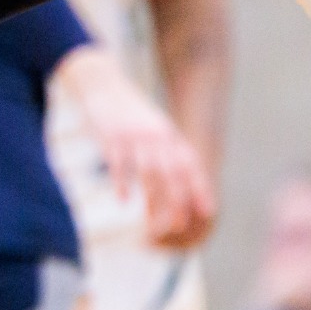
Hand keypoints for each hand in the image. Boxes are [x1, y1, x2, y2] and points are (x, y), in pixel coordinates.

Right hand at [53, 46, 216, 249]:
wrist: (104, 83)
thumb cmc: (129, 112)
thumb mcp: (154, 126)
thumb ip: (166, 149)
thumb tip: (179, 181)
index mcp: (169, 134)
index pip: (190, 165)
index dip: (200, 188)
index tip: (207, 212)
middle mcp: (156, 136)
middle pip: (172, 173)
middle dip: (178, 201)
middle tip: (178, 226)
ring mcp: (134, 136)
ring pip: (149, 173)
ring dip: (153, 201)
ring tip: (153, 225)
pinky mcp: (112, 136)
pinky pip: (120, 164)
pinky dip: (122, 183)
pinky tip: (123, 200)